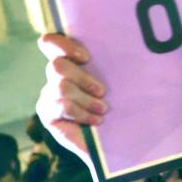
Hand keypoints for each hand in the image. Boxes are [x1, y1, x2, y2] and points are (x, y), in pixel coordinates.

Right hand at [36, 33, 107, 164]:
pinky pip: (62, 106)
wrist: (111, 139)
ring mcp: (48, 94)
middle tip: (102, 91)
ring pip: (61, 86)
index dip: (63, 44)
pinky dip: (82, 113)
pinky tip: (95, 120)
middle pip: (56, 65)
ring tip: (103, 109)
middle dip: (83, 78)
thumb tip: (134, 47)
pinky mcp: (47, 113)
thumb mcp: (116, 84)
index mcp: (70, 62)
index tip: (86, 58)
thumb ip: (112, 68)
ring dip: (86, 99)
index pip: (51, 42)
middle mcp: (55, 77)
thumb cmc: (116, 105)